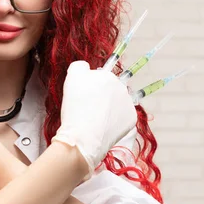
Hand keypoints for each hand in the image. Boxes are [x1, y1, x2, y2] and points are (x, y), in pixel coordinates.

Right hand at [51, 61, 136, 180]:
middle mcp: (121, 87)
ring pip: (118, 103)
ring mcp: (128, 103)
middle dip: (103, 95)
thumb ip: (80, 66)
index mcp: (107, 75)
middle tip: (89, 107)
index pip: (100, 77)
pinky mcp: (132, 119)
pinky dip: (115, 120)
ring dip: (111, 107)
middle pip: (111, 89)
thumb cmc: (75, 108)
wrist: (83, 137)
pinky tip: (104, 125)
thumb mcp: (71, 78)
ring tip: (96, 118)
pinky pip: (123, 116)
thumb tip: (86, 67)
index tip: (89, 94)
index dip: (92, 86)